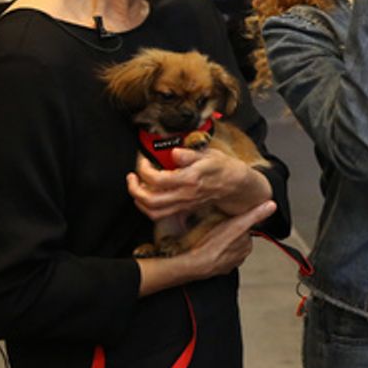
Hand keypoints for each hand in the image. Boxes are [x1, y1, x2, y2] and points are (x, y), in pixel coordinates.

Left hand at [127, 147, 269, 218]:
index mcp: (190, 178)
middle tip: (132, 176)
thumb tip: (175, 152)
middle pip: (151, 200)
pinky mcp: (184, 208)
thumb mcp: (210, 154)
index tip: (143, 161)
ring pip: (153, 211)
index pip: (157, 179)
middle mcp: (185, 194)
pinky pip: (160, 214)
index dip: (144, 170)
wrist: (236, 185)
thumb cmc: (223, 167)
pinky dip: (148, 207)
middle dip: (134, 189)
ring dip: (139, 201)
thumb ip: (190, 154)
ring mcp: (184, 204)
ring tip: (135, 187)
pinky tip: (146, 196)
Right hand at [137, 200, 275, 292]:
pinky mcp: (215, 269)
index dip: (235, 221)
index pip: (244, 228)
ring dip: (219, 241)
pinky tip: (205, 247)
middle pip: (235, 237)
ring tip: (209, 236)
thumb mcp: (238, 224)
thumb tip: (272, 206)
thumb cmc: (214, 245)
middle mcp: (239, 257)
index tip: (226, 219)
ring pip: (225, 246)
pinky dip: (211, 250)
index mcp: (247, 246)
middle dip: (228, 231)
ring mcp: (226, 264)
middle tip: (216, 226)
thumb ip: (255, 215)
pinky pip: (215, 255)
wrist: (193, 265)